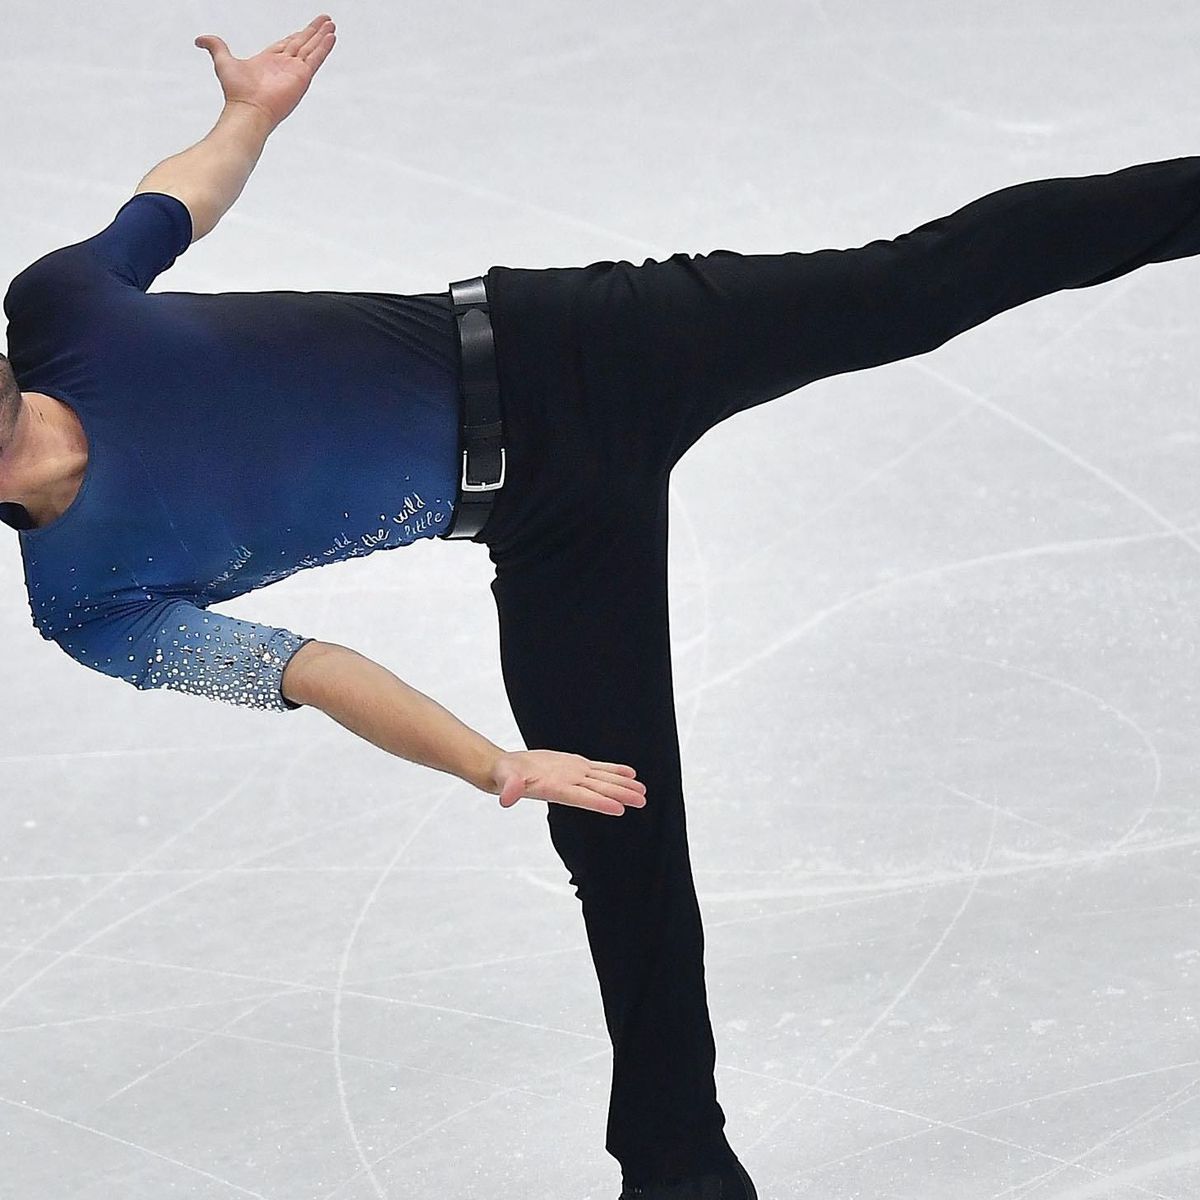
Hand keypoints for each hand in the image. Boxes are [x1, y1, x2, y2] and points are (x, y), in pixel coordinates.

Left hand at [195, 13, 336, 128]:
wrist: (247, 109)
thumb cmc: (236, 91)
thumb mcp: (223, 60)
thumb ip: (215, 46)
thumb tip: (200, 40)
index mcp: (269, 62)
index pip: (286, 44)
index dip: (296, 35)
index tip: (306, 29)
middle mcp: (284, 66)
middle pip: (302, 43)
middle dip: (313, 32)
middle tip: (325, 21)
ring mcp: (295, 71)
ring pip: (311, 48)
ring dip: (321, 36)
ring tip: (331, 25)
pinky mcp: (302, 76)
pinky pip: (316, 58)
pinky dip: (324, 47)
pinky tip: (331, 37)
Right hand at [490, 749, 647, 817]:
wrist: (506, 771)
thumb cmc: (504, 776)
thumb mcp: (505, 780)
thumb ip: (508, 788)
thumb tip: (506, 799)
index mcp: (555, 789)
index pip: (582, 798)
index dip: (600, 803)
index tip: (619, 809)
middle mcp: (569, 784)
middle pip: (599, 790)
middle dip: (621, 795)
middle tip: (642, 801)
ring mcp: (574, 775)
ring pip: (603, 779)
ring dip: (623, 785)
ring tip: (642, 791)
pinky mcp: (574, 765)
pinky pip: (598, 768)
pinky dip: (614, 770)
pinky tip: (630, 773)